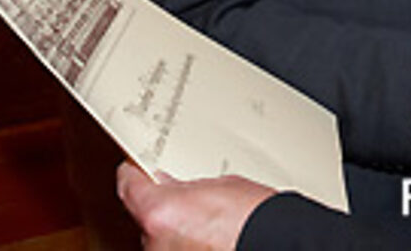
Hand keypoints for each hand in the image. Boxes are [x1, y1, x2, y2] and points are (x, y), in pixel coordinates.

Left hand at [116, 162, 273, 249]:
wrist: (281, 244)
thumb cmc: (256, 219)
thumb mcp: (220, 186)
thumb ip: (185, 186)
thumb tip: (173, 187)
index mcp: (159, 212)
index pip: (129, 186)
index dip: (134, 173)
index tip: (136, 169)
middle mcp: (156, 243)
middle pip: (145, 217)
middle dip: (162, 208)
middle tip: (184, 199)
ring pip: (161, 240)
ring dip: (175, 232)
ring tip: (206, 224)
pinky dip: (186, 246)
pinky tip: (209, 240)